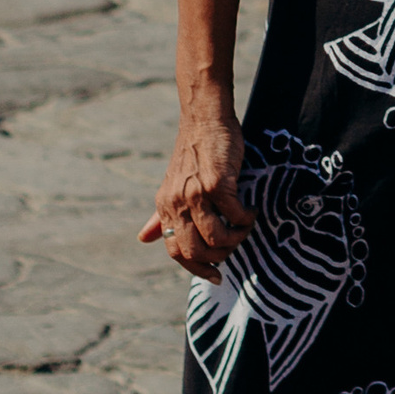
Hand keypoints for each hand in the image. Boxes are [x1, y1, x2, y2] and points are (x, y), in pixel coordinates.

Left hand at [139, 105, 251, 279]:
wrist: (205, 118)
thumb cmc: (194, 151)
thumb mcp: (173, 185)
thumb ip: (161, 214)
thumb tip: (144, 239)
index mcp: (165, 207)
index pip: (175, 251)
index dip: (196, 268)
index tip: (216, 275)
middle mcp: (177, 204)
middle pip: (195, 251)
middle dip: (219, 256)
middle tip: (235, 244)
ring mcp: (196, 194)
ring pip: (216, 238)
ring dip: (236, 239)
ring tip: (244, 227)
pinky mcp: (217, 184)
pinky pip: (235, 215)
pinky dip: (246, 219)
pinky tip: (250, 210)